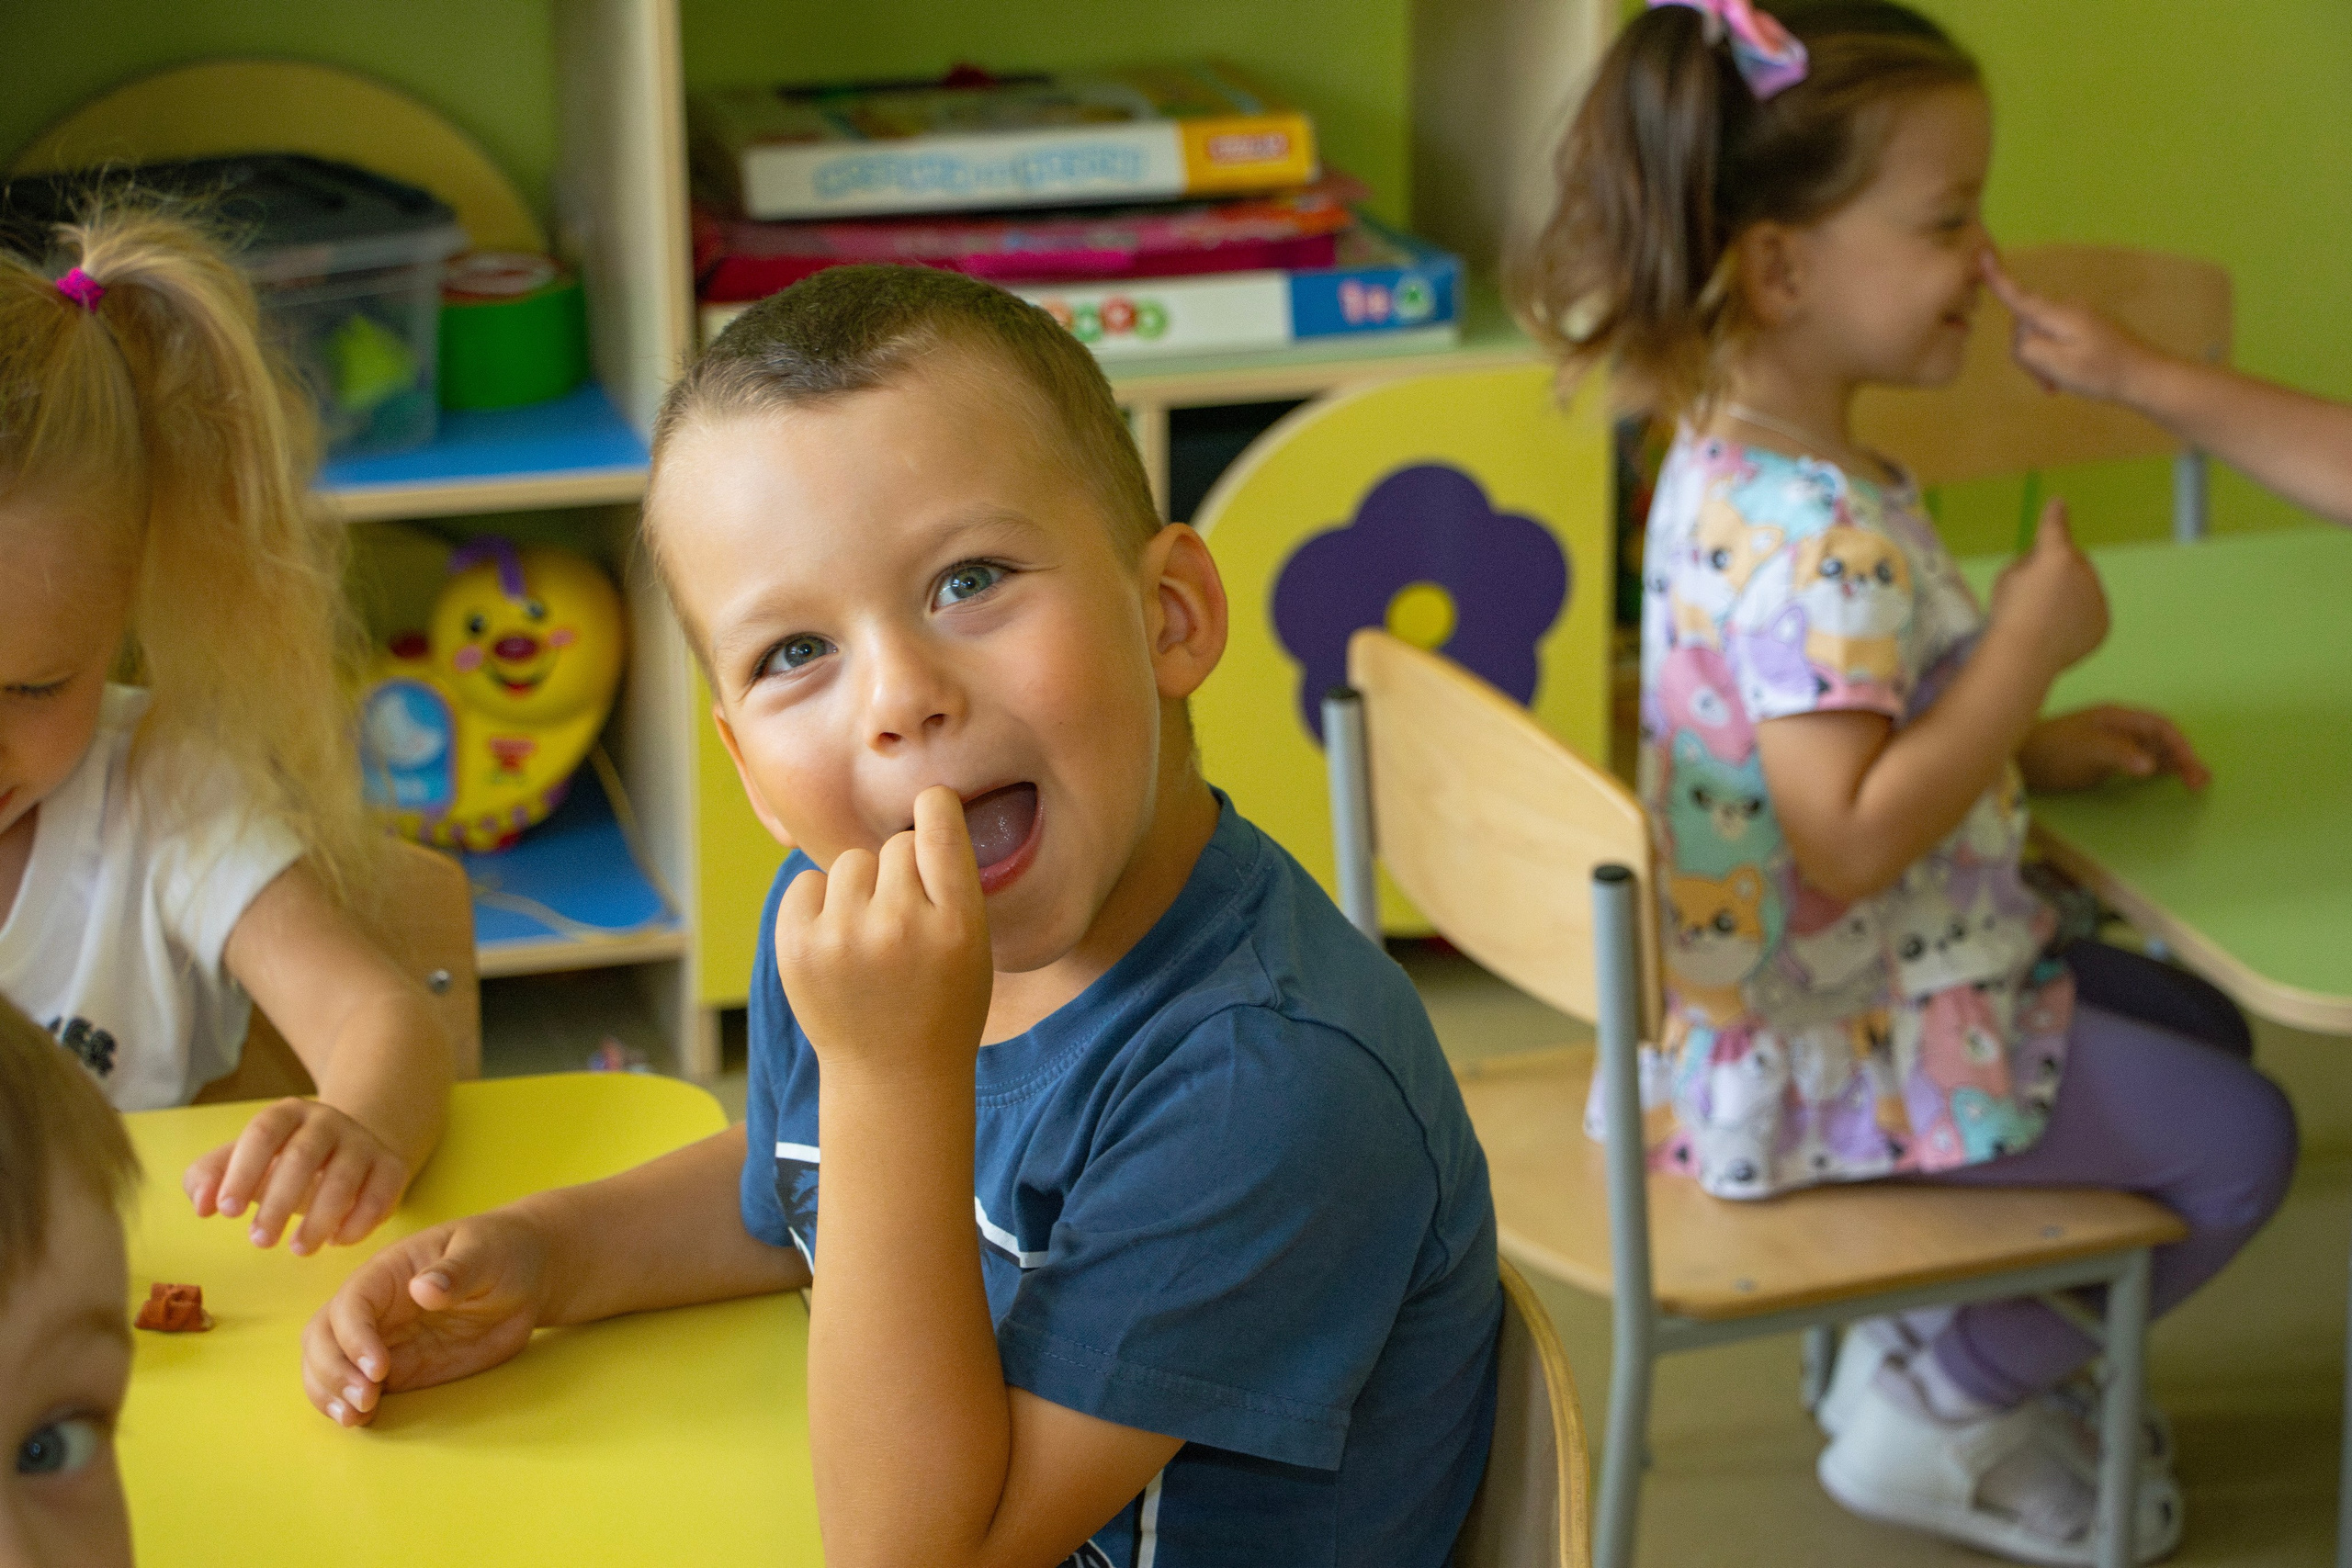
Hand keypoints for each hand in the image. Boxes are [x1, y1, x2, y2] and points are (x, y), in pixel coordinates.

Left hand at [184, 1098, 409, 1254]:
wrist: (347, 1149)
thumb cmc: (282, 1163)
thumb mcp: (243, 1162)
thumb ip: (210, 1177)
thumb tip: (202, 1204)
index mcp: (287, 1114)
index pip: (263, 1133)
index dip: (243, 1171)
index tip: (226, 1212)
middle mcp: (328, 1121)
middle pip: (303, 1156)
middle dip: (279, 1202)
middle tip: (259, 1241)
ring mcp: (364, 1142)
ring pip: (344, 1177)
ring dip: (320, 1218)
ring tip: (299, 1250)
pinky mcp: (392, 1166)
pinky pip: (383, 1192)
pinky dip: (361, 1220)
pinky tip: (338, 1241)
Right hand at [300, 1211, 551, 1427]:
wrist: (523, 1278)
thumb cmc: (501, 1253)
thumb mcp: (486, 1254)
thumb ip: (456, 1271)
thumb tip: (422, 1289)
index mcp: (389, 1271)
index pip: (351, 1304)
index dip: (355, 1338)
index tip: (380, 1369)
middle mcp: (375, 1306)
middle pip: (322, 1335)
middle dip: (332, 1370)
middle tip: (366, 1398)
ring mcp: (380, 1338)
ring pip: (325, 1363)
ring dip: (330, 1391)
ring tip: (356, 1416)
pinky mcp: (394, 1367)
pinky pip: (353, 1385)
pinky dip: (346, 1403)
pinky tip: (359, 1419)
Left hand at [774, 785, 992, 1082]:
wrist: (892, 1078)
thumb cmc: (942, 1005)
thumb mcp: (974, 947)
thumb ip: (951, 884)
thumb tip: (923, 807)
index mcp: (956, 924)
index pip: (939, 825)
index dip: (935, 807)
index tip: (932, 807)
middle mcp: (899, 926)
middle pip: (895, 846)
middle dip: (901, 873)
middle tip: (905, 919)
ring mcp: (843, 938)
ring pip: (851, 863)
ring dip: (860, 888)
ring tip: (870, 936)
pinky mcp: (797, 949)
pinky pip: (806, 884)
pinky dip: (819, 904)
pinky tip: (837, 941)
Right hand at [1983, 251, 2165, 403]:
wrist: (2145, 375)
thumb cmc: (2102, 373)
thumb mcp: (2059, 366)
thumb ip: (2029, 348)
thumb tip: (2020, 338)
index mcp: (2058, 315)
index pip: (2019, 297)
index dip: (1999, 280)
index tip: (1983, 256)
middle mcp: (2065, 309)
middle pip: (2024, 326)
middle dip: (2027, 354)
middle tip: (2047, 384)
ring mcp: (2075, 316)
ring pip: (2038, 335)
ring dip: (2041, 361)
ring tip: (2057, 384)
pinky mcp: (2082, 325)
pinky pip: (2053, 338)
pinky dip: (2052, 359)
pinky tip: (2064, 377)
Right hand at [1989, 499, 2108, 677]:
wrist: (2025, 654)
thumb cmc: (2008, 613)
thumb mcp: (2007, 578)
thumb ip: (2030, 563)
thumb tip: (2043, 561)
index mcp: (2056, 556)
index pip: (2055, 528)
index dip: (2055, 515)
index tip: (2059, 503)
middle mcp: (2084, 572)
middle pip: (2073, 562)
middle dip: (2059, 571)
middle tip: (2036, 595)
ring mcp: (2097, 598)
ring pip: (2084, 589)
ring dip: (2071, 595)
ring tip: (2045, 619)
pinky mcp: (2102, 623)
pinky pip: (2090, 613)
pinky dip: (2078, 619)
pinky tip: (2057, 632)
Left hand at [2020, 705, 2210, 792]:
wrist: (2019, 760)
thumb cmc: (2049, 749)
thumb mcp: (2084, 749)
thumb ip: (2118, 753)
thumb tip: (2152, 764)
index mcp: (2118, 718)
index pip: (2159, 726)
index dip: (2179, 744)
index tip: (2191, 765)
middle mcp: (2121, 728)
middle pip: (2163, 739)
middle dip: (2185, 757)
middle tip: (2201, 781)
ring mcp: (2116, 744)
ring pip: (2157, 751)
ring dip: (2177, 765)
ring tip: (2198, 783)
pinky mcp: (2109, 762)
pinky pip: (2143, 762)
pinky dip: (2162, 770)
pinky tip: (2175, 779)